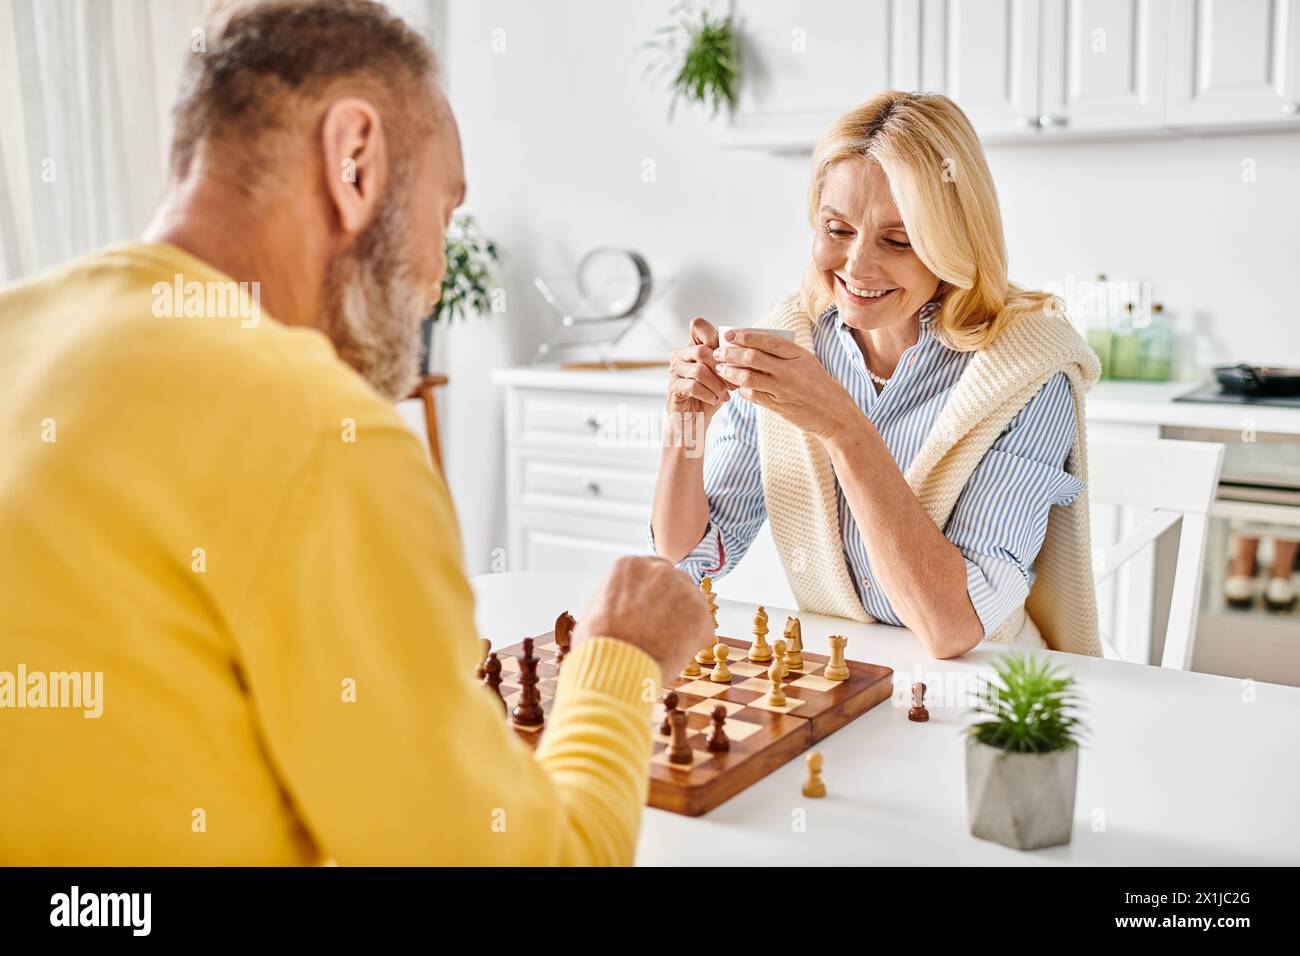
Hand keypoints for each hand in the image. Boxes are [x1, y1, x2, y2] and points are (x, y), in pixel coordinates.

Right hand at [573, 556, 711, 677]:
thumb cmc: (598, 645)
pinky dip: (693, 643)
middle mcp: (659, 569)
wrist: (613, 665)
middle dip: (671, 604)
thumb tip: (622, 609)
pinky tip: (675, 654)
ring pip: (691, 603)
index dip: (652, 594)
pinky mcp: (699, 613)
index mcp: (630, 565)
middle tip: (662, 629)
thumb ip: (617, 600)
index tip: (651, 611)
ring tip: (665, 646)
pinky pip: (703, 628)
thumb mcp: (596, 609)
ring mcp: (682, 589)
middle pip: (675, 582)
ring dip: (684, 622)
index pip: (651, 572)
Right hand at [666, 317, 730, 424]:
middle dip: (721, 368)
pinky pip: (693, 386)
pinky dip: (708, 394)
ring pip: (699, 370)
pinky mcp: (673, 388)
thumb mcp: (721, 375)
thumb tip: (745, 351)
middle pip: (702, 351)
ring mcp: (674, 371)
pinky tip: (714, 399)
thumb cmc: (709, 395)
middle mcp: (679, 355)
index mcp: (690, 347)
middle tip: (732, 383)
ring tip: (724, 395)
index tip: (727, 356)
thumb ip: (727, 360)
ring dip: (717, 384)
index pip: (697, 325)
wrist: (694, 420)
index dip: (713, 335)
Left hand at [713, 329, 863, 444]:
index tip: (729, 335)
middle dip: (731, 354)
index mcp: (798, 355)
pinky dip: (742, 390)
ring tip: (721, 369)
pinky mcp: (779, 406)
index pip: (766, 341)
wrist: (834, 414)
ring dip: (731, 372)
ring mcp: (784, 389)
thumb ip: (784, 355)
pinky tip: (737, 388)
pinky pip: (754, 396)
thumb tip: (754, 346)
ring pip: (749, 378)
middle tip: (718, 353)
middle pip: (752, 358)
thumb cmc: (818, 385)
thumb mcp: (807, 363)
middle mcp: (790, 370)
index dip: (744, 336)